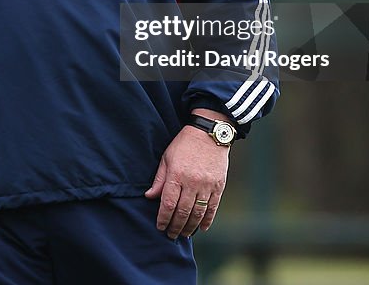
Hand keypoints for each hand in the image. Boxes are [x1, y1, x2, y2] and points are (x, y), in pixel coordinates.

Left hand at [144, 117, 229, 238]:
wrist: (209, 133)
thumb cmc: (184, 144)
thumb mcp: (167, 158)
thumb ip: (159, 179)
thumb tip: (150, 197)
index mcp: (177, 175)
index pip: (168, 204)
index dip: (163, 218)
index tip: (160, 227)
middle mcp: (192, 182)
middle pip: (183, 211)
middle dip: (176, 226)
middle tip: (171, 235)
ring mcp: (207, 185)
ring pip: (198, 212)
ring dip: (190, 226)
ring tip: (184, 234)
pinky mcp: (219, 185)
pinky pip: (213, 207)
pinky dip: (208, 219)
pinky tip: (202, 228)